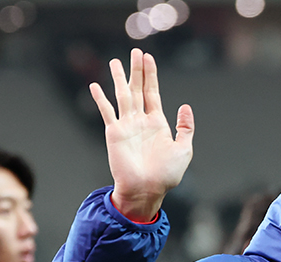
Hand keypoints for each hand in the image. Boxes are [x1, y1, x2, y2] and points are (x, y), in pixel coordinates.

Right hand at [89, 48, 193, 220]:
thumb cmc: (166, 175)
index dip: (151, 75)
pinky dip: (101, 99)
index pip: (153, 93)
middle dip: (137, 71)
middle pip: (138, 89)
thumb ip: (185, 128)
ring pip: (122, 96)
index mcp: (158, 124)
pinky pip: (107, 112)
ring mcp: (127, 126)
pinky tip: (95, 85)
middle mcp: (141, 122)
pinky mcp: (114, 134)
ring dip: (120, 78)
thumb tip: (185, 106)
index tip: (148, 58)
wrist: (147, 190)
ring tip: (115, 62)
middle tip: (135, 51)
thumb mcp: (183, 150)